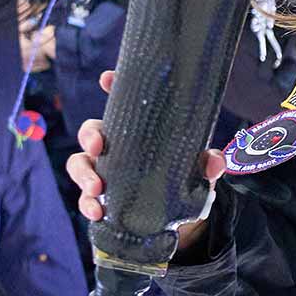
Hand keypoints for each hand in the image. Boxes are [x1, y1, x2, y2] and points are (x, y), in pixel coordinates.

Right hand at [66, 70, 226, 231]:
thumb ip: (208, 163)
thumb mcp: (200, 169)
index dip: (111, 86)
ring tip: (96, 189)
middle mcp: (114, 145)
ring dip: (84, 175)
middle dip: (89, 136)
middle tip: (97, 146)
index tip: (107, 78)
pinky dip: (88, 204)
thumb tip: (216, 161)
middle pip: (91, 131)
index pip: (122, 101)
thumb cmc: (185, 178)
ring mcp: (104, 171)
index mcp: (136, 128)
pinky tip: (98, 213)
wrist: (181, 216)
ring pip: (80, 164)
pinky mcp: (101, 198)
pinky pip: (86, 198)